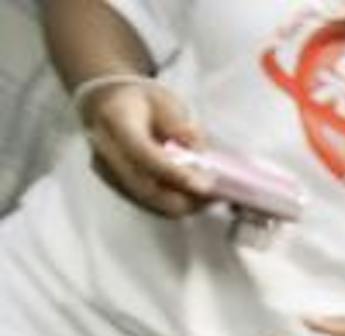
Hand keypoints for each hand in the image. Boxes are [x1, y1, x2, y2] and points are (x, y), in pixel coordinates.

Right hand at [77, 79, 211, 217]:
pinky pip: (151, 204)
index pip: (143, 153)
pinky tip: (194, 194)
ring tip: (210, 194)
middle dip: (186, 197)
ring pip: (152, 202)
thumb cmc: (141, 102)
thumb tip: (196, 148)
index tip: (205, 186)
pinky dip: (175, 203)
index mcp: (114, 119)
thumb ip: (178, 123)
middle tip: (217, 194)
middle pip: (146, 188)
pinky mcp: (117, 187)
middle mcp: (105, 149)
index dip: (175, 173)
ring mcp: (108, 172)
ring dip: (184, 203)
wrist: (108, 107)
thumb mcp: (164, 100)